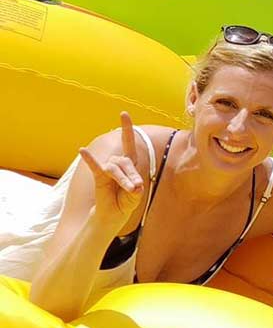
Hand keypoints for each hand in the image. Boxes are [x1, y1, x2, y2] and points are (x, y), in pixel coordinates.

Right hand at [78, 113, 144, 228]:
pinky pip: (94, 166)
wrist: (114, 214)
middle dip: (132, 175)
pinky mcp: (98, 177)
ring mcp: (107, 169)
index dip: (126, 129)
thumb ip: (136, 186)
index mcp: (130, 164)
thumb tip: (134, 183)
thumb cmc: (126, 201)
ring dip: (123, 180)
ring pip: (114, 168)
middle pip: (125, 161)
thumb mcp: (136, 193)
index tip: (123, 113)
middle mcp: (118, 163)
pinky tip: (82, 150)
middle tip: (136, 189)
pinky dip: (89, 158)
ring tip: (130, 191)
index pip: (128, 143)